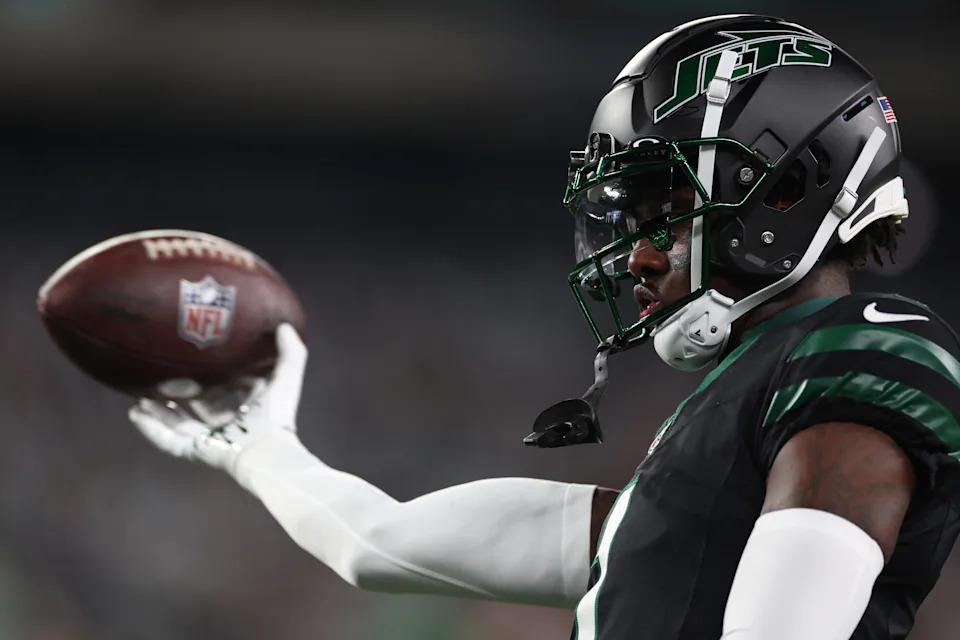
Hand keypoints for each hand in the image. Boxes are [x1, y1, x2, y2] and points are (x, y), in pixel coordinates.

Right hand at [128, 323, 307, 476]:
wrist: (266, 449)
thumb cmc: (277, 415)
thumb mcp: (286, 377)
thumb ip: (291, 351)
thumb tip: (283, 325)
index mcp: (245, 406)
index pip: (226, 387)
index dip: (214, 373)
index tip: (197, 354)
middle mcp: (224, 421)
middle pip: (198, 404)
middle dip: (181, 390)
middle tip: (162, 371)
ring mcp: (207, 436)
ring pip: (177, 421)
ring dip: (159, 409)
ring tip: (140, 393)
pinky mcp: (194, 449)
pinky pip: (166, 439)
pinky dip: (150, 428)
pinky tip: (135, 413)